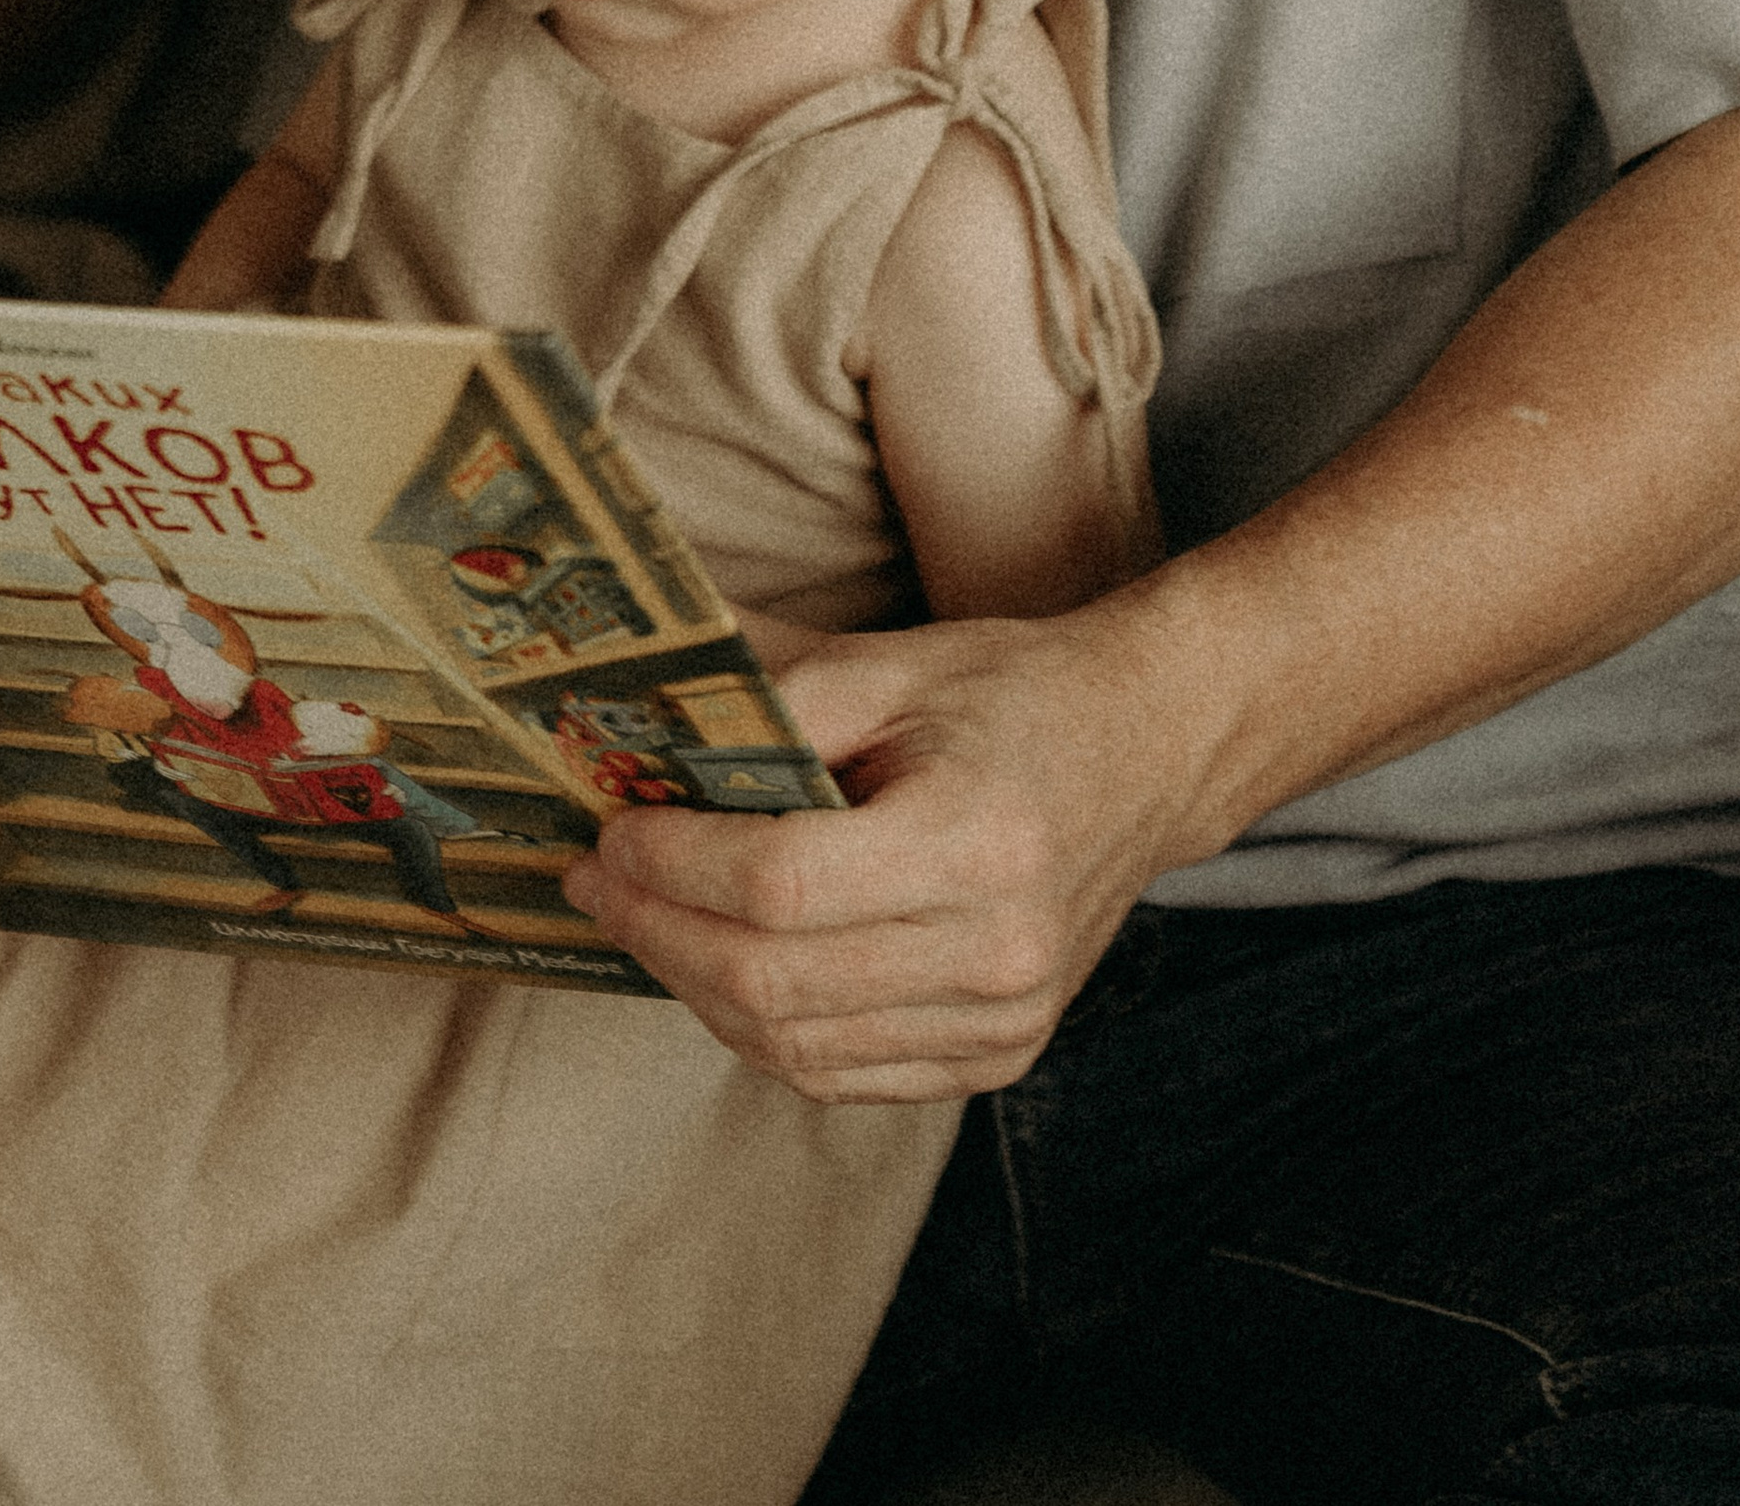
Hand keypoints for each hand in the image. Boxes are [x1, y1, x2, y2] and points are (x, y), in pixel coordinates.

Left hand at [562, 606, 1197, 1102]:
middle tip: (597, 878)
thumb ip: (773, 696)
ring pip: (796, 1047)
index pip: (781, 883)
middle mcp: (1001, 949)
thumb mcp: (893, 664)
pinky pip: (842, 1076)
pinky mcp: (999, 1055)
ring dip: (694, 988)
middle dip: (659, 930)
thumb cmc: (1011, 696)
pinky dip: (763, 1031)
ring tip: (645, 918)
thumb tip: (637, 720)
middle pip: (775, 979)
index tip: (612, 829)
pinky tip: (721, 966)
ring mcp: (1006, 1019)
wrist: (1142, 751)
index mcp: (978, 839)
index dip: (675, 864)